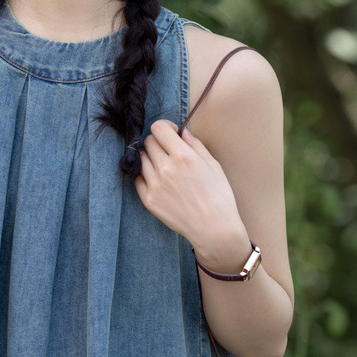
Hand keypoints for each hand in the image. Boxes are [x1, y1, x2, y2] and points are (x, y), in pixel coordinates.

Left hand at [133, 120, 248, 264]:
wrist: (214, 229)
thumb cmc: (219, 197)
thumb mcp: (213, 165)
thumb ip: (195, 145)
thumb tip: (183, 132)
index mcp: (183, 156)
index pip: (158, 128)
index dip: (165, 127)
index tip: (172, 134)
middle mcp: (165, 168)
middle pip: (148, 142)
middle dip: (158, 142)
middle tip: (168, 151)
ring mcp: (154, 185)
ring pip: (141, 159)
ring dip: (151, 158)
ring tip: (165, 168)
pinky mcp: (149, 200)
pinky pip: (138, 179)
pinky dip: (146, 176)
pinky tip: (159, 181)